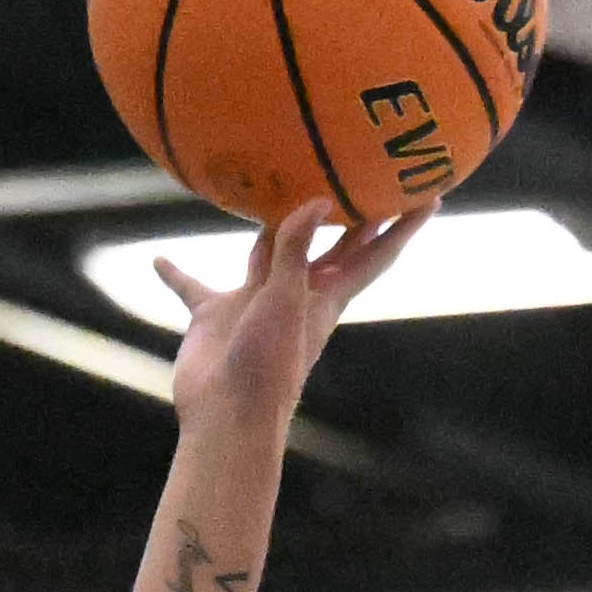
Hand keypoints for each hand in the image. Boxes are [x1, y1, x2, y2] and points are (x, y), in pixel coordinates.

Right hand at [156, 198, 428, 432]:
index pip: (374, 254)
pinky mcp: (217, 316)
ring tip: (270, 187)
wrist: (226, 419)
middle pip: (329, 243)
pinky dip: (177, 275)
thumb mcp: (285, 302)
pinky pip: (194, 287)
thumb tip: (315, 202)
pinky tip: (160, 261)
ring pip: (265, 252)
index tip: (432, 195)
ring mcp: (255, 303)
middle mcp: (294, 294)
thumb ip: (295, 251)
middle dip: (349, 213)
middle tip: (365, 172)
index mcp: (325, 296)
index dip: (403, 226)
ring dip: (267, 226)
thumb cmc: (265, 367)